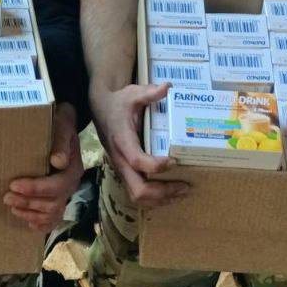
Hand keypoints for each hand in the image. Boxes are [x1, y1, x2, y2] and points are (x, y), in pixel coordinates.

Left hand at [5, 103, 83, 231]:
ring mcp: (65, 193)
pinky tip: (28, 223)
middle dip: (28, 202)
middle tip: (6, 196)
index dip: (35, 189)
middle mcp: (71, 184)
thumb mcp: (62, 123)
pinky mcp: (58, 197)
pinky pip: (54, 218)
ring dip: (31, 214)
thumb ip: (60, 140)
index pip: (57, 186)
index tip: (14, 184)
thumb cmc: (59, 122)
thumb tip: (58, 161)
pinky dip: (41, 224)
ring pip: (52, 214)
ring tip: (12, 207)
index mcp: (73, 168)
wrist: (63, 123)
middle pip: (53, 203)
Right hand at [91, 81, 188, 208]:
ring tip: (182, 192)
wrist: (101, 108)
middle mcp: (120, 159)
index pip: (137, 160)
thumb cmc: (119, 102)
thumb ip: (148, 92)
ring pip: (137, 196)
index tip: (174, 160)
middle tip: (185, 186)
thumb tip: (167, 86)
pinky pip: (137, 193)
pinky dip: (155, 198)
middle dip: (163, 192)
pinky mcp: (125, 171)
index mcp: (122, 140)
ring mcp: (122, 168)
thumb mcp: (132, 93)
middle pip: (138, 189)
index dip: (155, 166)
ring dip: (161, 199)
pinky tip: (171, 193)